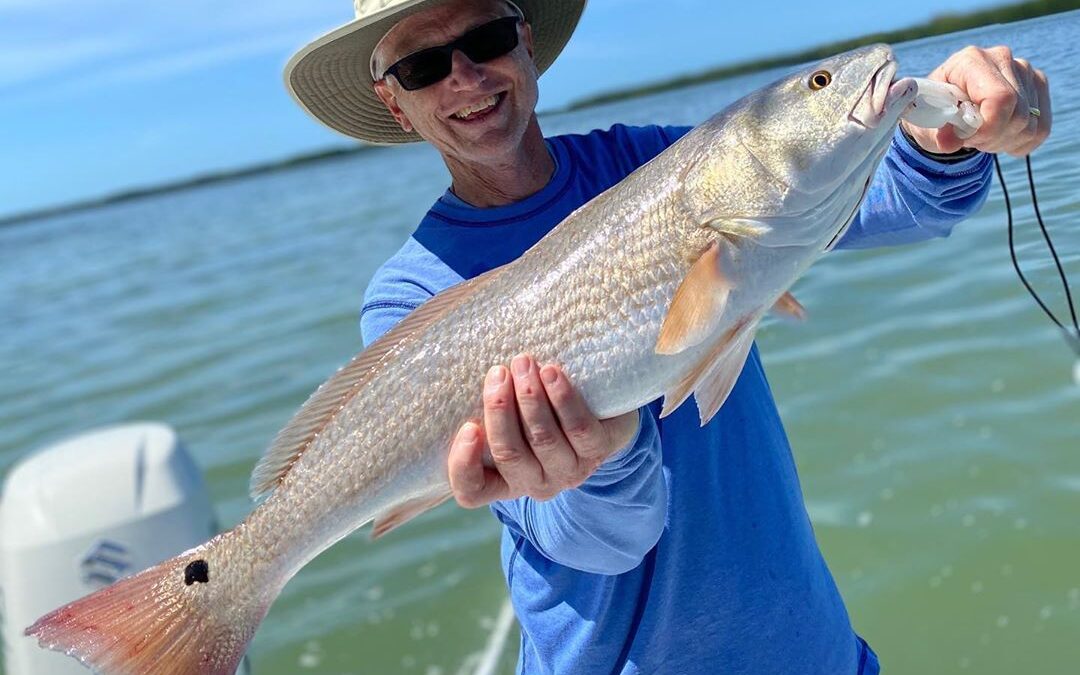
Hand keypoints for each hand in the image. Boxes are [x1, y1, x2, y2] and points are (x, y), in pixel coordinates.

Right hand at [448, 354, 639, 507]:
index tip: (468, 427)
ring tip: (523, 363)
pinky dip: (562, 398)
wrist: (599, 414)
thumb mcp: (509, 417)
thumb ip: (487, 409)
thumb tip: (465, 373)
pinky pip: (578, 427)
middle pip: (510, 454)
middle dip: (500, 409)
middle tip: (498, 372)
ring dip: (530, 397)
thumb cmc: (540, 412)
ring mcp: (569, 472)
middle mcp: (534, 484)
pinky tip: (551, 373)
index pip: (471, 491)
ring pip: (543, 439)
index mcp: (503, 481)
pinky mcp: (598, 452)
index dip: (464, 465)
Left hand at [900, 45, 1050, 156]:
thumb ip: (937, 132)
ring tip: (981, 135)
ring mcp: (1025, 70)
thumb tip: (948, 143)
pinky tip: (998, 137)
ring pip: (1030, 125)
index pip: (1000, 98)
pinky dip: (1018, 143)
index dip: (988, 128)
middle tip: (969, 139)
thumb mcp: (926, 122)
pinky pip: (1040, 129)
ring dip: (1002, 142)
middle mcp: (1003, 58)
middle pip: (1017, 115)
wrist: (943, 106)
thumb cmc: (933, 111)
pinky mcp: (1038, 86)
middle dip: (991, 138)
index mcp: (971, 60)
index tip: (966, 138)